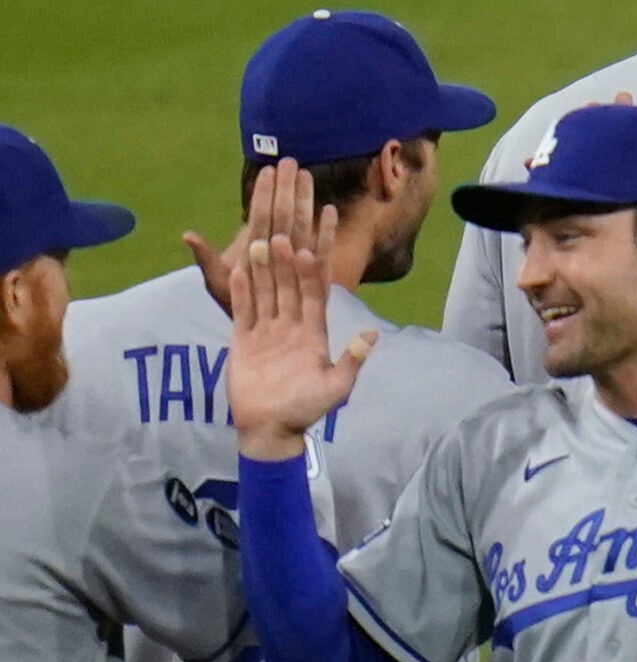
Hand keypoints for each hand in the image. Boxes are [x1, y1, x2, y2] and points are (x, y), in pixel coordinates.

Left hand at [185, 159, 321, 316]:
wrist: (261, 336)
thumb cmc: (239, 308)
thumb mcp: (217, 283)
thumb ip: (207, 259)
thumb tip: (187, 235)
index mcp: (254, 250)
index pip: (259, 215)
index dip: (263, 193)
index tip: (267, 169)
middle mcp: (276, 251)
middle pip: (282, 214)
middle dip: (286, 188)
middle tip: (289, 161)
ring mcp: (295, 261)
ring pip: (301, 225)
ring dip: (304, 200)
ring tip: (306, 175)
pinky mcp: (313, 276)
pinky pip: (321, 251)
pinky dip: (325, 231)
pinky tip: (329, 211)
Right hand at [228, 223, 371, 460]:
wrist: (270, 429)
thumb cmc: (306, 410)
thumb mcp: (336, 387)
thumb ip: (352, 360)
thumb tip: (374, 335)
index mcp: (315, 333)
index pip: (317, 294)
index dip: (316, 270)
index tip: (314, 248)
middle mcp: (291, 326)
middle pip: (289, 286)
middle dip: (287, 261)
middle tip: (284, 232)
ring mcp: (267, 331)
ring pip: (265, 292)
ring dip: (262, 269)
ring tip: (258, 242)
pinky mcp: (244, 339)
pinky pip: (242, 310)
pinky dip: (240, 291)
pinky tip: (236, 269)